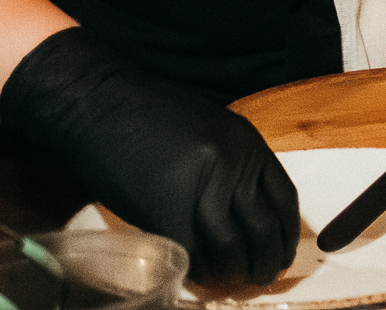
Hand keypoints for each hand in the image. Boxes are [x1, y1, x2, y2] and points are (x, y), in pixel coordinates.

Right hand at [0, 28, 297, 283]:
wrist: (99, 103)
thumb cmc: (151, 115)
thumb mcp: (212, 127)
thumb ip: (234, 163)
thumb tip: (249, 210)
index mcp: (247, 142)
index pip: (284, 199)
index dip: (286, 236)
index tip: (282, 256)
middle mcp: (233, 163)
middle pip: (263, 228)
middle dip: (265, 262)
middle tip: (259, 280)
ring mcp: (201, 185)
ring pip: (229, 247)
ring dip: (230, 272)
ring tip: (227, 283)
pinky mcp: (165, 208)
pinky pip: (190, 252)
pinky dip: (195, 270)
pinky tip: (193, 274)